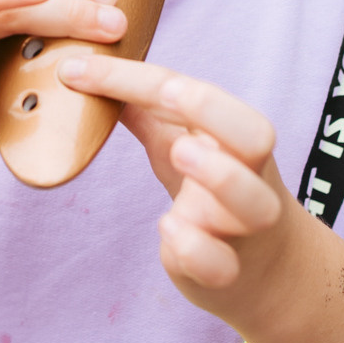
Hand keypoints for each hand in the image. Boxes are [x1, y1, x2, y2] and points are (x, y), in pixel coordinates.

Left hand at [57, 55, 297, 305]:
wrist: (267, 269)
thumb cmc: (216, 196)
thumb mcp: (183, 144)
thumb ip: (147, 111)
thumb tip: (95, 69)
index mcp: (234, 137)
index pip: (193, 94)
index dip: (134, 77)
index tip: (77, 70)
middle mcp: (250, 176)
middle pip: (256, 135)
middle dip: (211, 110)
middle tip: (167, 95)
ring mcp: (244, 227)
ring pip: (252, 202)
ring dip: (218, 176)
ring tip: (179, 157)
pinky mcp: (229, 273)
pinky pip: (221, 264)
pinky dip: (194, 247)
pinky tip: (167, 230)